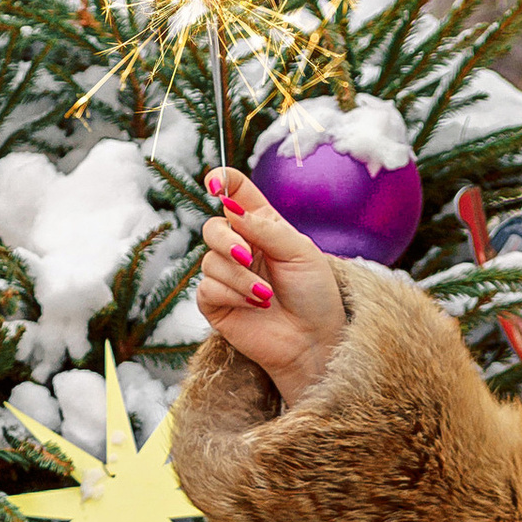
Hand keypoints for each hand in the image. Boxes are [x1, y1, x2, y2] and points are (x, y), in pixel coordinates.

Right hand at [195, 168, 347, 407]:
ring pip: (209, 261)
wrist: (315, 340)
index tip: (214, 182)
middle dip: (227, 240)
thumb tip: (231, 208)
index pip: (235, 192)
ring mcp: (226, 275)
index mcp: (262, 226)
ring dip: (240, 277)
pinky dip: (232, 294)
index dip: (222, 180)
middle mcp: (240, 247)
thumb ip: (266, 228)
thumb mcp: (301, 252)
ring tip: (267, 295)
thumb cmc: (315, 294)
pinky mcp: (215, 302)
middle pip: (212, 228)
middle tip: (248, 256)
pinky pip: (207, 288)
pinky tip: (255, 305)